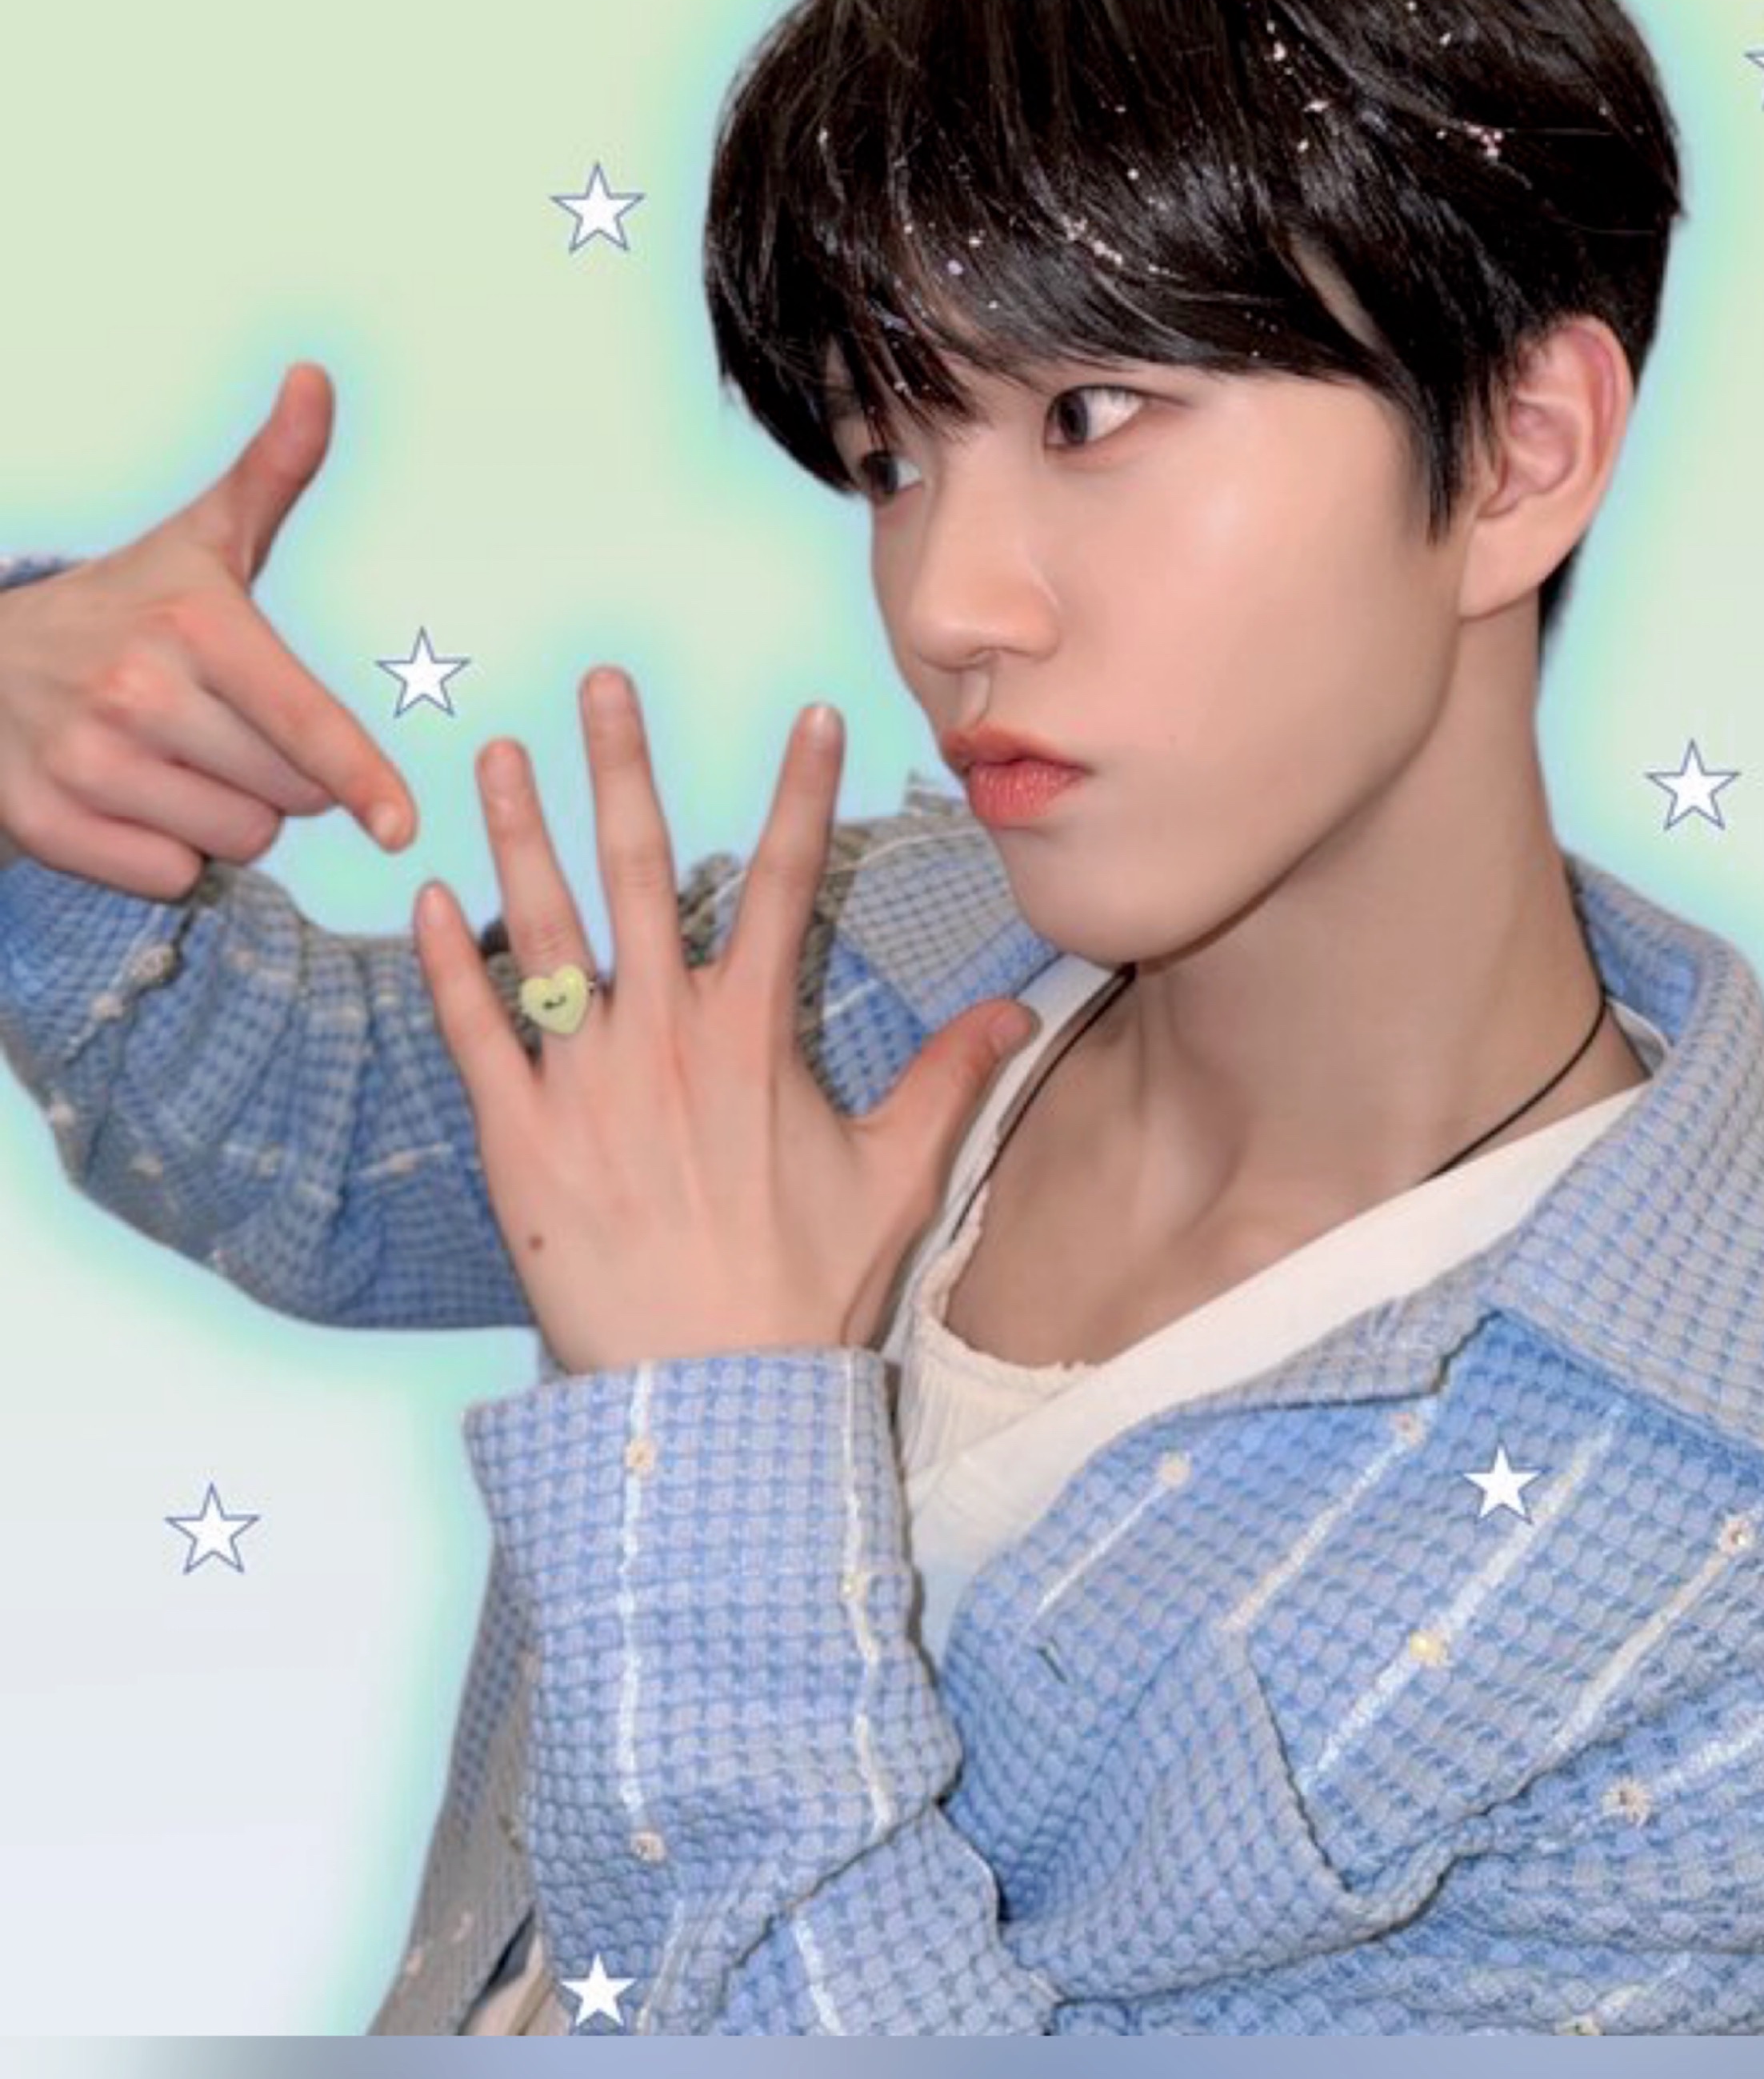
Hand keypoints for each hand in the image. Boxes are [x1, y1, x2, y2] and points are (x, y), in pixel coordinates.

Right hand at [0, 361, 418, 898]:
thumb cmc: (126, 603)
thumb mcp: (202, 536)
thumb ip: (274, 469)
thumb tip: (317, 378)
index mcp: (193, 623)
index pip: (304, 722)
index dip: (362, 780)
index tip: (400, 825)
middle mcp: (136, 692)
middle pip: (287, 797)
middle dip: (284, 780)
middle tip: (229, 729)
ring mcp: (84, 761)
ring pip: (235, 842)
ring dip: (230, 818)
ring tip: (183, 761)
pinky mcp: (45, 823)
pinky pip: (169, 877)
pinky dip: (168, 855)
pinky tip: (138, 801)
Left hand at [412, 670, 1039, 1373]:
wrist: (713, 1395)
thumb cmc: (803, 1291)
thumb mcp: (894, 1180)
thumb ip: (950, 1082)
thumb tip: (1020, 1014)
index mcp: (756, 1035)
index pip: (782, 884)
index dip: (800, 794)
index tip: (810, 713)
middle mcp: (667, 1037)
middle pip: (640, 870)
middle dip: (619, 766)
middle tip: (598, 683)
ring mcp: (586, 1082)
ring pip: (543, 932)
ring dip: (518, 834)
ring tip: (494, 754)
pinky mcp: (518, 1136)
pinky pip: (475, 1032)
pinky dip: (450, 964)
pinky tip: (429, 897)